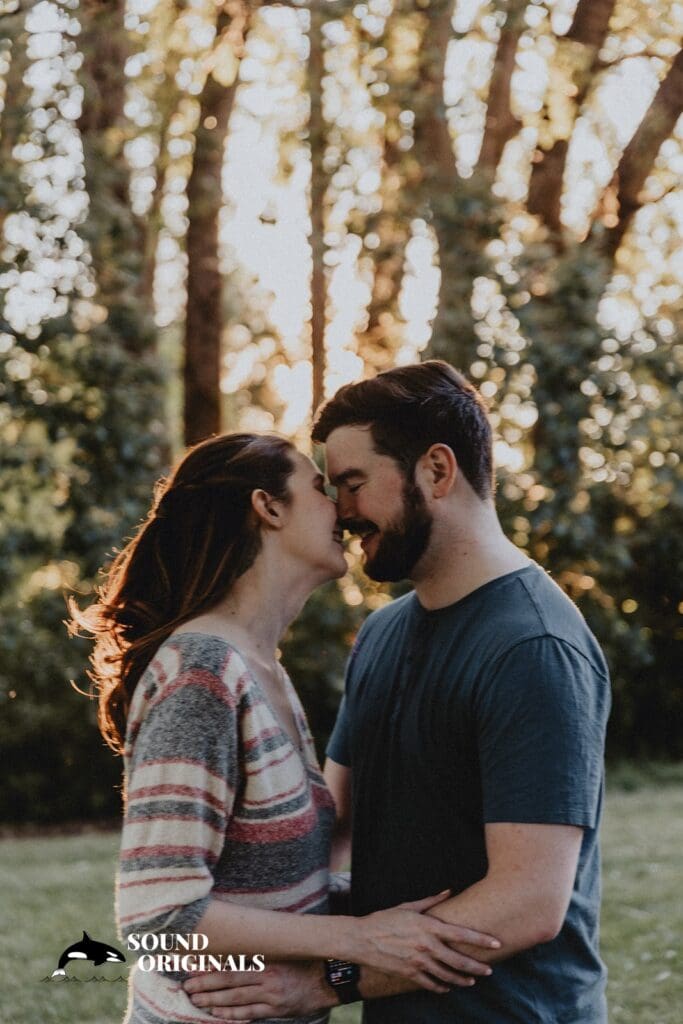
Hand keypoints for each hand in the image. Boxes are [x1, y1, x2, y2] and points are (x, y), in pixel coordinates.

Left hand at [184, 961, 333, 1020]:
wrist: (328, 978)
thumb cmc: (304, 961)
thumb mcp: (283, 951)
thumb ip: (261, 952)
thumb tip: (237, 947)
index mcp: (266, 958)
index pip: (233, 961)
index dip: (212, 965)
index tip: (194, 965)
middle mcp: (266, 975)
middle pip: (229, 979)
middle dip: (206, 984)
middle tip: (187, 986)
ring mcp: (271, 994)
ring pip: (236, 998)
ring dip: (214, 1000)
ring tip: (195, 1001)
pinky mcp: (277, 1009)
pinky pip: (250, 1014)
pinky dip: (232, 1015)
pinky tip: (218, 1014)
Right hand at [350, 890, 499, 991]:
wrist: (361, 939)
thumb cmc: (384, 919)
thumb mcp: (407, 907)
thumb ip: (430, 901)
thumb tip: (448, 891)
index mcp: (428, 926)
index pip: (461, 934)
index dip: (480, 939)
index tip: (496, 943)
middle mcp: (426, 945)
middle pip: (458, 960)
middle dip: (476, 967)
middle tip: (489, 970)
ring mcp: (418, 962)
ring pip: (447, 975)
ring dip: (462, 980)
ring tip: (471, 981)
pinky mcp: (409, 974)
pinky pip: (431, 984)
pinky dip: (442, 986)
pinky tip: (448, 987)